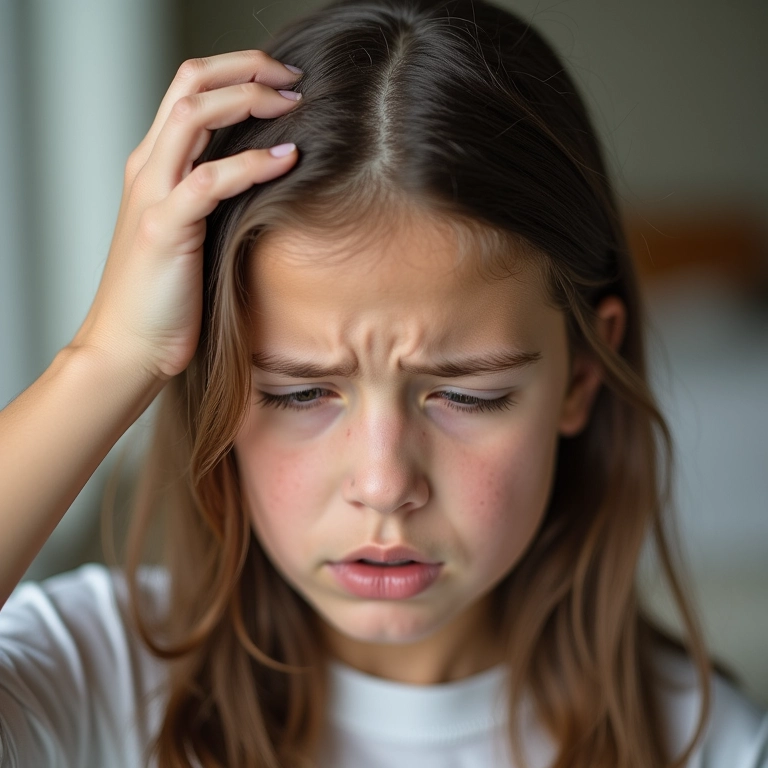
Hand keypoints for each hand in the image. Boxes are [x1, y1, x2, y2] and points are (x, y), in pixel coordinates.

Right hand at [69, 49, 302, 381]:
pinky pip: (211, 181)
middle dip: (245, 67)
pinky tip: (286, 159)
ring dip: (249, 100)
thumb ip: (214, 200)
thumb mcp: (191, 233)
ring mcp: (153, 194)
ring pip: (194, 115)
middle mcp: (149, 168)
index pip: (189, 89)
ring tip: (293, 104)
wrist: (129, 344)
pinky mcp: (166, 228)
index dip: (236, 71)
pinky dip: (251, 163)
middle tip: (292, 77)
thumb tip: (267, 180)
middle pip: (190, 84)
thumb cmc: (165, 295)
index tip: (282, 82)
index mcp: (155, 165)